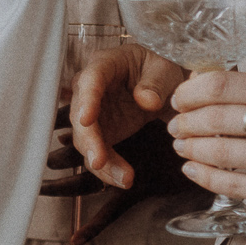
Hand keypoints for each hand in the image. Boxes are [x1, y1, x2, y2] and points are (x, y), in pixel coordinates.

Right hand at [68, 42, 187, 187]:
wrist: (164, 80)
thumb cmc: (160, 65)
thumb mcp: (165, 69)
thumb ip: (155, 83)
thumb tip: (146, 100)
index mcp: (104, 65)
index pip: (90, 81)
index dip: (86, 100)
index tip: (86, 120)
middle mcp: (90, 89)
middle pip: (80, 116)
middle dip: (89, 141)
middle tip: (99, 161)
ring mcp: (93, 112)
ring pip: (86, 140)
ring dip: (101, 162)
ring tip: (124, 178)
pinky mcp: (102, 132)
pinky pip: (99, 152)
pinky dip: (110, 169)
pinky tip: (123, 179)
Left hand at [165, 71, 245, 221]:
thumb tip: (201, 84)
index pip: (221, 84)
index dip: (189, 92)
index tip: (177, 99)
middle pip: (215, 118)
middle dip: (184, 123)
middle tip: (174, 126)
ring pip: (220, 152)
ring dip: (190, 149)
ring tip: (181, 146)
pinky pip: (232, 185)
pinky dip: (205, 177)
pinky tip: (194, 170)